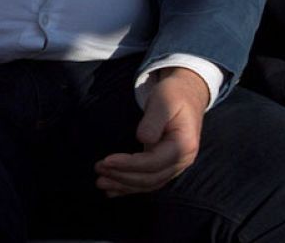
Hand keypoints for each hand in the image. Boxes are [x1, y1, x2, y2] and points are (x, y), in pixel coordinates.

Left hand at [94, 66, 207, 195]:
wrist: (187, 95)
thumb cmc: (173, 95)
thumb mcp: (163, 101)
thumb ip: (153, 120)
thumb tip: (144, 139)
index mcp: (184, 145)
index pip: (153, 162)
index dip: (128, 164)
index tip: (106, 160)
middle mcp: (183, 160)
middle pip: (151, 177)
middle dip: (122, 177)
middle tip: (98, 170)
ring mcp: (176, 165)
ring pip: (149, 183)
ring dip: (124, 185)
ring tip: (101, 183)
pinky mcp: (166, 165)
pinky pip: (149, 180)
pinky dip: (131, 187)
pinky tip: (114, 190)